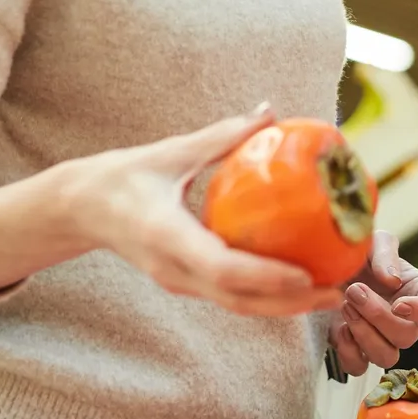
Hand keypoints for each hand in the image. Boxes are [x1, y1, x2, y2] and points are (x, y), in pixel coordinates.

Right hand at [60, 104, 344, 317]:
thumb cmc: (125, 175)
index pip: (221, 267)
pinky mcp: (184, 283)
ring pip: (236, 304)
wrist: (79, 210)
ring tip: (331, 293)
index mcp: (166, 236)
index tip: (305, 275)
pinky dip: (267, 294)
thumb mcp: (170, 151)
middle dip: (290, 303)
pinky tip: (302, 281)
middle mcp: (173, 268)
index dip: (265, 277)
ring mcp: (178, 281)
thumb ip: (220, 136)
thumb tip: (269, 111)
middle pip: (237, 299)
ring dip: (284, 306)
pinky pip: (230, 294)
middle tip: (337, 291)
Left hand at [328, 232, 417, 374]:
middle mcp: (407, 321)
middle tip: (354, 290)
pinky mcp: (357, 351)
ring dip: (364, 334)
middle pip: (407, 337)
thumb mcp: (376, 241)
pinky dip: (348, 352)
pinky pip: (359, 367)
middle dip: (378, 316)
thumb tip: (391, 281)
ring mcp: (383, 340)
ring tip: (345, 306)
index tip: (398, 302)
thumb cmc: (362, 253)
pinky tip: (339, 328)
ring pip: (386, 357)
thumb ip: (386, 253)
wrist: (331, 267)